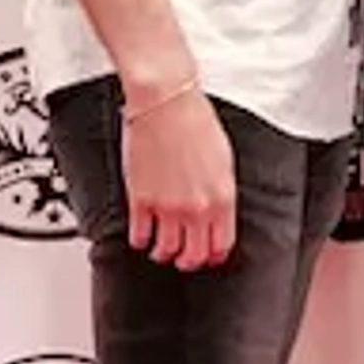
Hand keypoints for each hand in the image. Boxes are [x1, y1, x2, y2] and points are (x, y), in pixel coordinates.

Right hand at [121, 86, 236, 270]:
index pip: (222, 245)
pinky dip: (140, 240)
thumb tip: (218, 212)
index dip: (214, 255)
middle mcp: (196, 207)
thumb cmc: (195, 122)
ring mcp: (167, 207)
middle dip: (189, 260)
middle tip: (184, 258)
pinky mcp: (141, 200)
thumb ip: (221, 191)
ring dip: (163, 253)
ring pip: (165, 250)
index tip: (209, 256)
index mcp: (222, 198)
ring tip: (160, 249)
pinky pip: (139, 236)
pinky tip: (141, 236)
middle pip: (194, 255)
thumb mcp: (223, 159)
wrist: (166, 103)